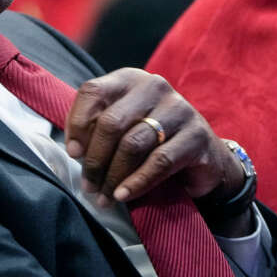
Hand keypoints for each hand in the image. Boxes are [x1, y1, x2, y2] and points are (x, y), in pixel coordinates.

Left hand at [64, 68, 245, 209]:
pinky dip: (137, 183)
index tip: (73, 153)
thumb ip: (97, 129)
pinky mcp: (196, 135)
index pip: (93, 92)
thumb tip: (75, 150)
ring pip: (133, 144)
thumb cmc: (152, 142)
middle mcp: (154, 87)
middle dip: (95, 159)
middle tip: (89, 185)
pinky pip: (159, 162)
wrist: (203, 157)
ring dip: (113, 176)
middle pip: (112, 122)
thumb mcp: (122, 128)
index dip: (78, 124)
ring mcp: (178, 109)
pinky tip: (124, 195)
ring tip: (104, 197)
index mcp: (130, 79)